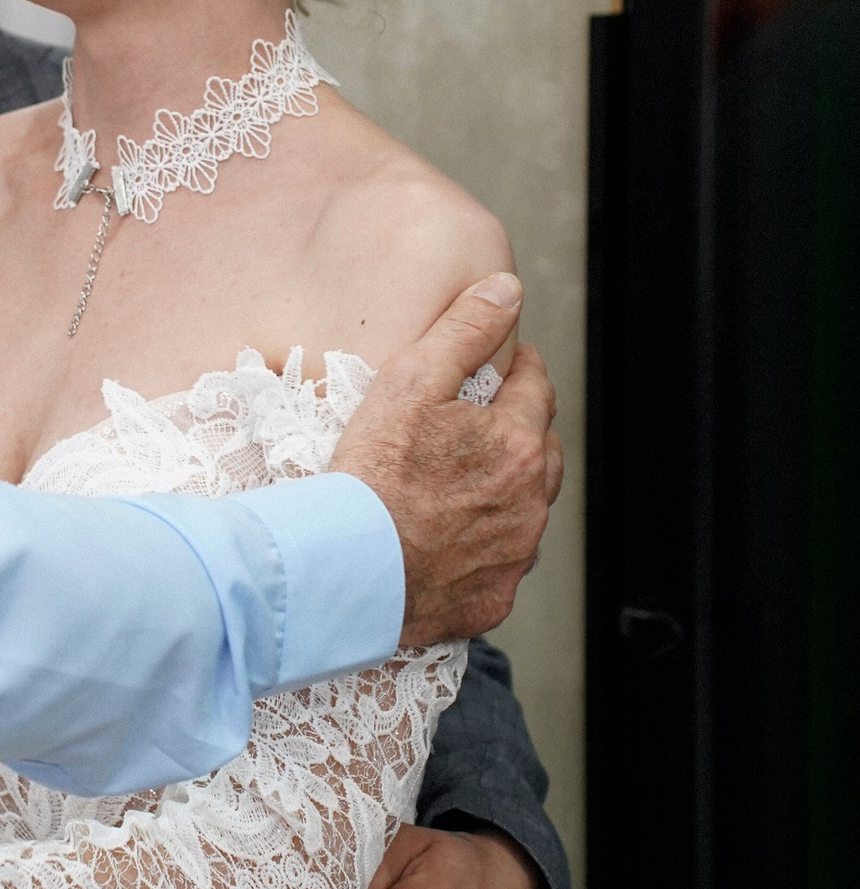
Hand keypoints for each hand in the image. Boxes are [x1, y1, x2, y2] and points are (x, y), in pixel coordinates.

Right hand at [331, 273, 561, 646]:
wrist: (347, 570)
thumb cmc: (371, 475)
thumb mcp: (410, 382)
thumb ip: (464, 331)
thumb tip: (507, 290)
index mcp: (517, 444)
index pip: (536, 388)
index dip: (518, 368)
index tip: (502, 364)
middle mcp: (530, 502)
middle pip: (540, 450)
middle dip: (520, 427)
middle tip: (481, 419)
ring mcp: (514, 555)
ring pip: (526, 508)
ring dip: (506, 488)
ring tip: (461, 480)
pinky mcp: (492, 597)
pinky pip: (501, 562)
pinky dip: (483, 545)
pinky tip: (447, 537)